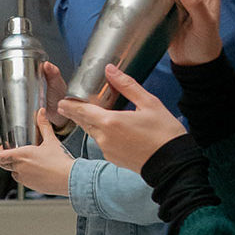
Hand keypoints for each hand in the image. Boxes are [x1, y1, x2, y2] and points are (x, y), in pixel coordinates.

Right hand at [0, 56, 71, 130]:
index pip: (19, 57)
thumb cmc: (59, 96)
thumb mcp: (57, 83)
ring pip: (5, 81)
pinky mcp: (19, 99)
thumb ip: (53, 73)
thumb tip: (47, 65)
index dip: (5, 53)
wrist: (59, 115)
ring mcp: (22, 87)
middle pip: (7, 69)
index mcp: (35, 69)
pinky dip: (0, 94)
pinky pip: (6, 94)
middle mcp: (27, 76)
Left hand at [0, 109, 73, 195]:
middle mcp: (20, 168)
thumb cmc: (60, 162)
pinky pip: (23, 179)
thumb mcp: (51, 140)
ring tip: (23, 158)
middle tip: (6, 149)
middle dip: (3, 155)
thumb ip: (43, 125)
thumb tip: (41, 113)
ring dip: (14, 165)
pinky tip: (34, 168)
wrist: (71, 178)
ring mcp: (25, 179)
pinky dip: (24, 172)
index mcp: (21, 156)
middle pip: (3, 164)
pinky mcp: (31, 186)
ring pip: (13, 172)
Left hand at [57, 65, 185, 172]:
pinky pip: (101, 143)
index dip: (70, 106)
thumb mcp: (149, 103)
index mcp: (110, 122)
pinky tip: (109, 130)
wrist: (173, 164)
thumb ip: (127, 85)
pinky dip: (100, 134)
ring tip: (88, 114)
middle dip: (75, 114)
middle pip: (84, 122)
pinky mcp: (113, 159)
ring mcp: (107, 150)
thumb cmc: (164, 133)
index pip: (82, 111)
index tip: (61, 102)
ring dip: (88, 123)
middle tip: (66, 106)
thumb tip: (110, 70)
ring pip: (92, 133)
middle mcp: (104, 138)